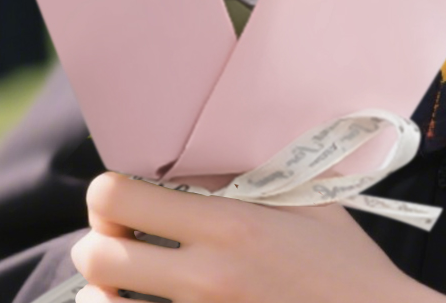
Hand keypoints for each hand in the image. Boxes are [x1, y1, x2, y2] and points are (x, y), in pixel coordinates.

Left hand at [71, 174, 442, 302]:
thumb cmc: (347, 267)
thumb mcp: (307, 201)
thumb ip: (251, 178)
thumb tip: (200, 156)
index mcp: (229, 225)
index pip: (120, 197)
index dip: (109, 193)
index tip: (124, 195)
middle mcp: (206, 279)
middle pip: (98, 256)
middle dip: (99, 243)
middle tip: (118, 238)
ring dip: (105, 291)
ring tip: (122, 280)